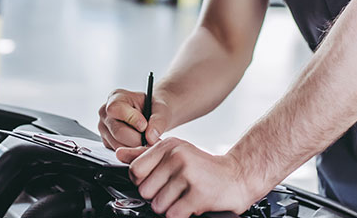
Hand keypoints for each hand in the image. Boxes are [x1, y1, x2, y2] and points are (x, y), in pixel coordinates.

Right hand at [98, 88, 169, 149]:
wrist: (152, 116)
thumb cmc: (154, 108)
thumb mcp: (161, 109)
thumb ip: (158, 121)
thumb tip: (150, 137)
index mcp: (116, 97)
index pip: (116, 109)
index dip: (131, 119)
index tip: (145, 126)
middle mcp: (105, 113)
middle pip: (117, 131)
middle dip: (137, 139)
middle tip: (151, 141)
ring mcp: (104, 128)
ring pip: (118, 145)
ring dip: (135, 148)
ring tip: (148, 143)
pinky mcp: (107, 142)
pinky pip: (118, 152)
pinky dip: (132, 152)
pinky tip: (140, 146)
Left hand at [115, 138, 255, 217]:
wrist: (237, 176)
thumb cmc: (202, 166)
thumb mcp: (174, 152)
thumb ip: (145, 154)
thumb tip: (119, 153)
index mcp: (168, 145)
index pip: (135, 170)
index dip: (143, 182)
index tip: (157, 181)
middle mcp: (177, 156)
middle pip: (145, 191)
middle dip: (157, 197)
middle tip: (173, 191)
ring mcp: (188, 175)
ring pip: (158, 205)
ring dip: (169, 207)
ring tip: (183, 197)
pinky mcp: (198, 194)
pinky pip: (173, 215)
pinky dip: (180, 215)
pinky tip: (190, 204)